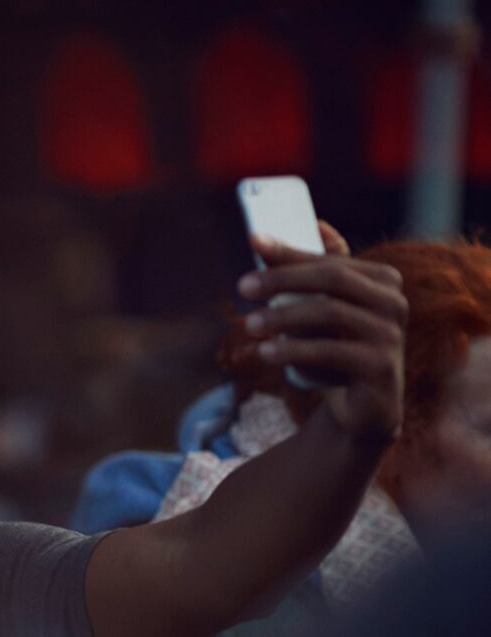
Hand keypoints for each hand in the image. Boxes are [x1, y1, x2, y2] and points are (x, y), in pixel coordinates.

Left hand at [241, 226, 406, 444]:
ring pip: (330, 313)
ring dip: (283, 317)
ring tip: (249, 325)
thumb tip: (293, 229)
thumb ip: (309, 273)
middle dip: (283, 278)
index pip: (329, 259)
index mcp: (381, 279)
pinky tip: (264, 352)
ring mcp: (391, 335)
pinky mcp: (381, 367)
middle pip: (333, 279)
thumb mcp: (319, 311)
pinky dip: (293, 350)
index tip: (253, 241)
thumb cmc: (334, 349)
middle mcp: (393, 302)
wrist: (361, 407)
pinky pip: (331, 352)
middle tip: (242, 287)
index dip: (290, 251)